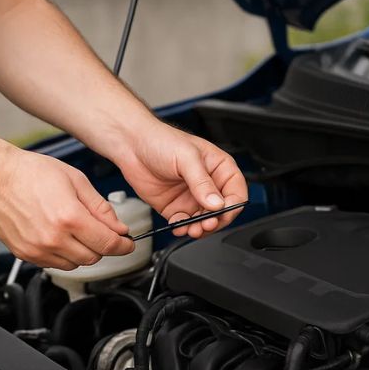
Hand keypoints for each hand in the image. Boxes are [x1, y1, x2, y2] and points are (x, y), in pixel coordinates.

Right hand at [0, 148, 134, 269]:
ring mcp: (38, 249)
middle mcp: (53, 238)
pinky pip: (54, 265)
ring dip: (83, 252)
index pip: (108, 243)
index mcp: (70, 217)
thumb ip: (101, 207)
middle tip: (102, 232)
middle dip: (103, 246)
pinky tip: (61, 236)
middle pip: (94, 257)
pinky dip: (64, 255)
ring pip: (75, 264)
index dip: (123, 245)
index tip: (127, 243)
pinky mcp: (25, 254)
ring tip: (77, 231)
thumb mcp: (75, 180)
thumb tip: (118, 227)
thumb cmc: (30, 172)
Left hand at [113, 122, 247, 237]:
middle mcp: (208, 185)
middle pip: (222, 212)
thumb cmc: (161, 140)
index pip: (236, 193)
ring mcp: (192, 197)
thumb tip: (216, 203)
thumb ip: (202, 182)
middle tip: (206, 224)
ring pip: (204, 221)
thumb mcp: (186, 158)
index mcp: (219, 168)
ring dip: (200, 228)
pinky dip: (183, 228)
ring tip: (192, 229)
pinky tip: (178, 225)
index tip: (221, 213)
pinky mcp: (176, 207)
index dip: (232, 206)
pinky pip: (185, 223)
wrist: (131, 145)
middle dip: (215, 221)